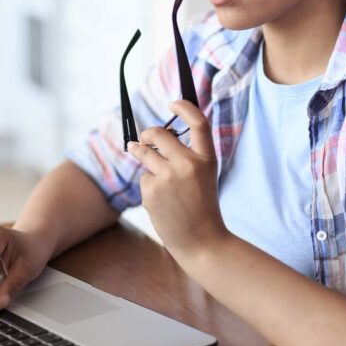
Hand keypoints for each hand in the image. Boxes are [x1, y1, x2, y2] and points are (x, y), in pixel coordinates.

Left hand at [126, 100, 230, 262]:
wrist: (202, 242)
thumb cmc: (202, 206)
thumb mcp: (204, 176)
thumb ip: (187, 155)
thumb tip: (155, 136)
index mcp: (207, 159)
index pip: (198, 122)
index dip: (184, 107)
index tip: (172, 104)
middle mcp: (188, 164)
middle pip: (158, 133)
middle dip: (147, 134)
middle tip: (144, 138)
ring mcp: (168, 177)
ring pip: (144, 153)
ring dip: (139, 151)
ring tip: (138, 153)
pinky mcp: (152, 191)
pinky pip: (144, 177)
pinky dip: (148, 185)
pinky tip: (160, 200)